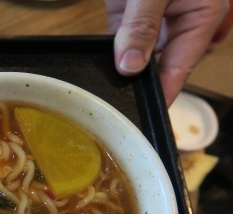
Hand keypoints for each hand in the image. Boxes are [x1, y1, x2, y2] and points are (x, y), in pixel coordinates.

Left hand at [105, 0, 229, 104]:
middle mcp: (178, 21)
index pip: (180, 68)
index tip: (145, 119)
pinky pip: (116, 43)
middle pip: (158, 67)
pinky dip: (106, 56)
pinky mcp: (127, 13)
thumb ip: (142, 24)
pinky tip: (95, 71)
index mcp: (200, 16)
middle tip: (117, 108)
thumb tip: (130, 66)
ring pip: (135, 58)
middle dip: (138, 86)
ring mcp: (150, 19)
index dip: (162, 95)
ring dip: (119, 73)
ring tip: (104, 93)